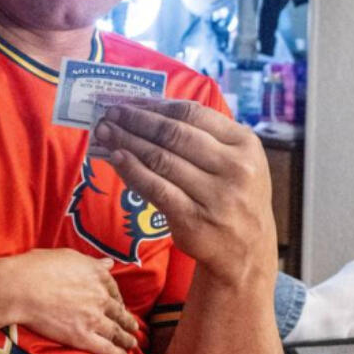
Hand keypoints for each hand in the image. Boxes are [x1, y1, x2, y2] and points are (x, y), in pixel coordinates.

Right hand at [4, 248, 139, 353]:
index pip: (113, 288)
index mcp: (97, 275)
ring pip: (116, 332)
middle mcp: (100, 297)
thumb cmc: (38, 267)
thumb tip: (108, 263)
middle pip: (119, 311)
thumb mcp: (68, 256)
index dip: (118, 298)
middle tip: (133, 327)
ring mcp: (93, 318)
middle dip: (127, 321)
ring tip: (131, 344)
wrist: (22, 288)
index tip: (119, 304)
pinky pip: (105, 349)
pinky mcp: (82, 337)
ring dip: (126, 339)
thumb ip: (91, 263)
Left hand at [92, 100, 275, 285]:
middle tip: (110, 113)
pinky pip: (156, 189)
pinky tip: (116, 158)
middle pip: (173, 134)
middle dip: (135, 120)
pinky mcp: (194, 220)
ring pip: (161, 159)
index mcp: (245, 143)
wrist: (247, 251)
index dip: (154, 105)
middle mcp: (235, 168)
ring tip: (105, 132)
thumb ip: (203, 135)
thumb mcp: (236, 160)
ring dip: (127, 141)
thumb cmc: (234, 196)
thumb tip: (147, 109)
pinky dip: (132, 170)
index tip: (129, 102)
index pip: (192, 113)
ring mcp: (216, 195)